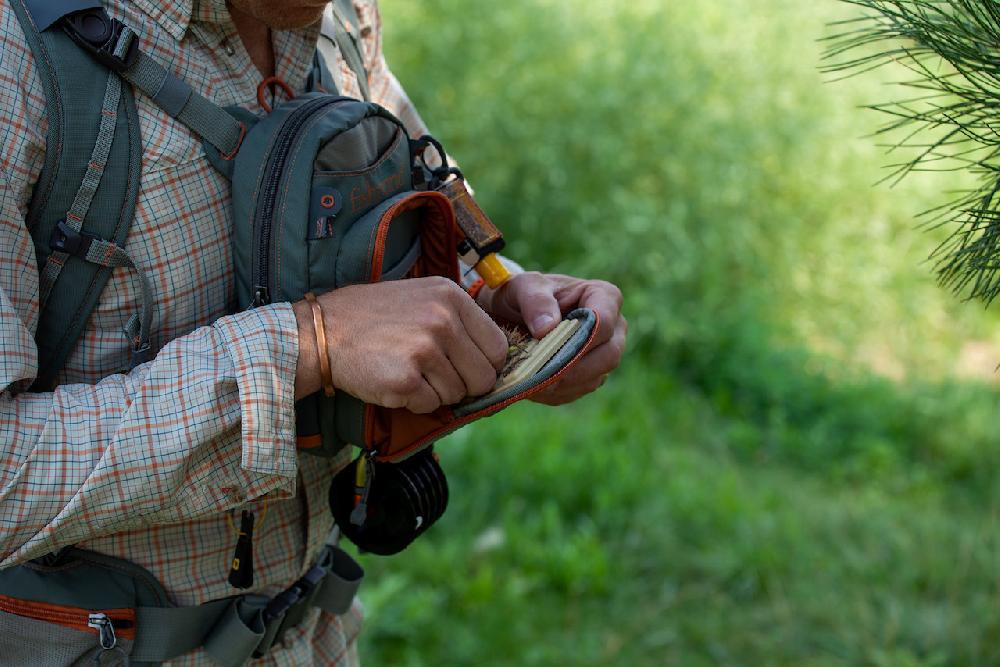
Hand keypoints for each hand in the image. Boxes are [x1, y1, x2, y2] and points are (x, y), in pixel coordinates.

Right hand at [293, 277, 507, 411]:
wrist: (324, 332)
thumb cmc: (376, 318)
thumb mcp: (423, 298)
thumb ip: (460, 320)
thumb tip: (495, 359)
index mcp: (452, 296)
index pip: (498, 347)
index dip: (485, 365)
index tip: (466, 368)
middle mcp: (442, 320)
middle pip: (484, 377)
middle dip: (464, 385)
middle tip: (435, 376)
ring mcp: (424, 350)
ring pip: (457, 394)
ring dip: (435, 393)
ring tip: (408, 372)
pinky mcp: (405, 380)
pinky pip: (431, 406)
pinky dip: (415, 403)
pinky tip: (395, 382)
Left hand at [478, 272, 625, 404]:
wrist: (514, 312)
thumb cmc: (523, 293)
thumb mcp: (522, 286)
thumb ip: (535, 301)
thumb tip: (547, 328)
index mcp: (604, 296)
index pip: (603, 322)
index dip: (580, 340)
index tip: (548, 349)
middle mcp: (614, 327)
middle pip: (608, 356)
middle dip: (573, 369)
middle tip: (540, 375)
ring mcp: (605, 353)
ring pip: (595, 378)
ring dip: (563, 385)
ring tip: (531, 381)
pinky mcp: (592, 374)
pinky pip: (580, 390)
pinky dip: (557, 393)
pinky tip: (535, 386)